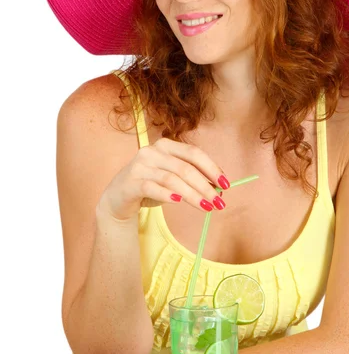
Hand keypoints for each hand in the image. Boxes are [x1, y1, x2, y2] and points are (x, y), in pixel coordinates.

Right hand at [97, 136, 229, 221]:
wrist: (118, 197)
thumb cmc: (150, 185)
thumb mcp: (172, 178)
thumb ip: (192, 177)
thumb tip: (218, 187)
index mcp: (166, 145)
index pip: (193, 153)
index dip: (211, 167)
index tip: (225, 184)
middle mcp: (152, 151)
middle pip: (185, 168)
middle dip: (205, 186)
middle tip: (219, 202)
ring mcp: (139, 166)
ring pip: (172, 179)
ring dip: (192, 195)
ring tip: (206, 207)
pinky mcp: (130, 182)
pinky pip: (152, 187)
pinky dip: (168, 195)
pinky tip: (180, 202)